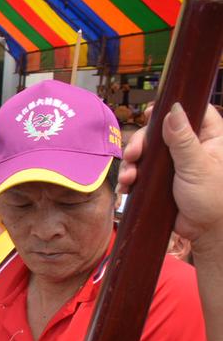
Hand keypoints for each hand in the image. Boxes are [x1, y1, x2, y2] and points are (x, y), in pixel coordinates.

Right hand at [120, 104, 222, 245]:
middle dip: (141, 143)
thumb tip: (173, 109)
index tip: (150, 113)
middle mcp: (191, 146)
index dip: (170, 109)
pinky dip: (131, 177)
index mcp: (209, 137)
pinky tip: (127, 187)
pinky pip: (141, 172)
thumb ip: (183, 139)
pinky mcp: (161, 179)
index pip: (192, 111)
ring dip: (132, 163)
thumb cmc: (212, 198)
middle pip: (160, 131)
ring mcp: (174, 163)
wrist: (206, 231)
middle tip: (133, 154)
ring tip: (129, 179)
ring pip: (147, 152)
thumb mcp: (196, 166)